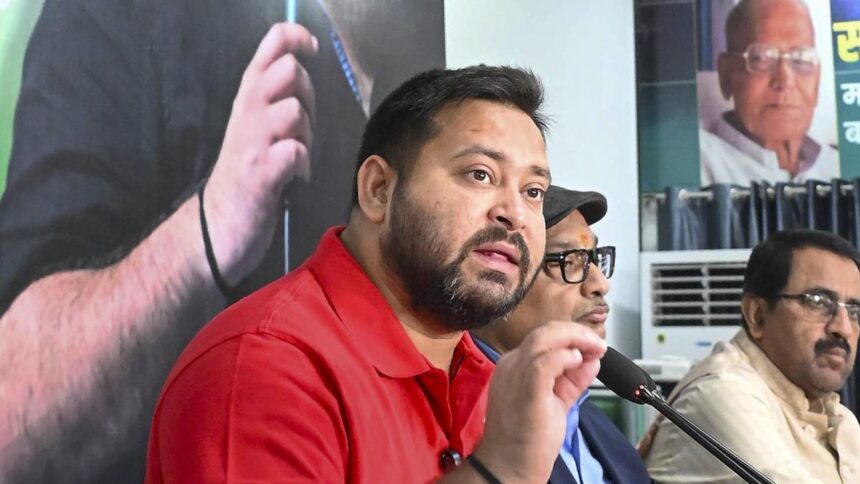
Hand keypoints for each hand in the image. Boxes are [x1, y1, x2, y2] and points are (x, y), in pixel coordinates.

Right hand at [203, 22, 317, 284]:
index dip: (295, 39)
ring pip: (294, 111)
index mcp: (249, 99)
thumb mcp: (256, 128)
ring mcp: (253, 144)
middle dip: (307, 95)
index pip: (271, 48)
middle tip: (301, 128)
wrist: (215, 226)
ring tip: (297, 159)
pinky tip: (295, 180)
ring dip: (306, 135)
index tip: (312, 49)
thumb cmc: (243, 176)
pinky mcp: (261, 175)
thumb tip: (301, 74)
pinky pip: (294, 152)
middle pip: (289, 72)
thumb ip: (274, 99)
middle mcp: (248, 113)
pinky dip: (302, 165)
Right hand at [475, 322, 605, 481]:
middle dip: (577, 333)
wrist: (508, 467)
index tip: (594, 347)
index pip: (544, 337)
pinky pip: (543, 363)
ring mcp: (515, 376)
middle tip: (599, 345)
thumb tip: (592, 359)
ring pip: (543, 339)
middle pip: (544, 331)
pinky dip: (564, 357)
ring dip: (575, 339)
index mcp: (515, 366)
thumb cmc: (527, 439)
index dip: (572, 337)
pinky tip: (578, 361)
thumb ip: (573, 379)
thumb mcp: (556, 402)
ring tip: (594, 349)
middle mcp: (511, 365)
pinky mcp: (525, 391)